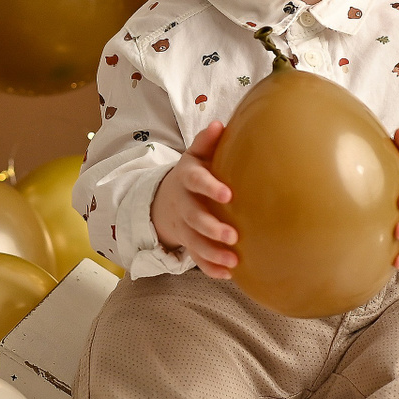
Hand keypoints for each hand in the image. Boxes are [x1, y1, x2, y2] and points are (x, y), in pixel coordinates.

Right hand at [150, 121, 238, 278]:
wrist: (165, 198)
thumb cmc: (192, 174)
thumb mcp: (195, 155)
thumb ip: (206, 142)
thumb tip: (219, 124)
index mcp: (187, 178)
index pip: (196, 181)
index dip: (210, 187)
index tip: (229, 194)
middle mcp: (183, 204)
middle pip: (194, 217)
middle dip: (212, 228)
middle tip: (233, 235)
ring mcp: (183, 226)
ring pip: (194, 242)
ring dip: (213, 253)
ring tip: (234, 261)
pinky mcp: (187, 243)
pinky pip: (197, 258)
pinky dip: (211, 268)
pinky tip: (228, 273)